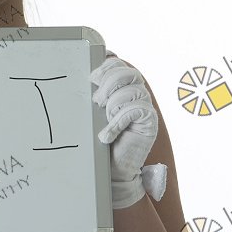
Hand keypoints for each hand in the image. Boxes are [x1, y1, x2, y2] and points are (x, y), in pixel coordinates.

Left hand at [90, 53, 165, 208]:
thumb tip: (82, 75)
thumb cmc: (100, 138)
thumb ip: (94, 93)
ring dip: (113, 103)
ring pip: (132, 89)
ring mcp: (145, 105)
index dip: (107, 65)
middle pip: (127, 71)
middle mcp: (137, 91)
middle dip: (108, 82)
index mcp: (123, 85)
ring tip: (103, 118)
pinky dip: (117, 122)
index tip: (92, 78)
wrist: (112, 168)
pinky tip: (107, 135)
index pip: (119, 63)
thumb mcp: (93, 112)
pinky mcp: (149, 121)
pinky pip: (135, 110)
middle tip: (96, 101)